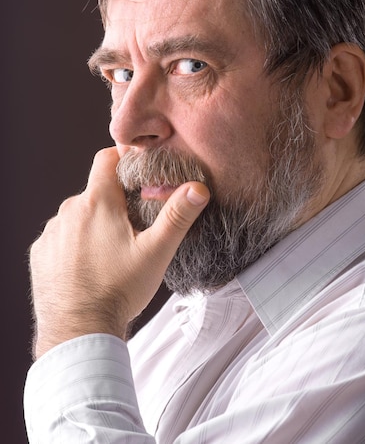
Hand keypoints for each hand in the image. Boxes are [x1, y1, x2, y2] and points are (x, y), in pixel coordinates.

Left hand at [29, 147, 208, 358]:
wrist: (79, 332)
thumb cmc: (119, 290)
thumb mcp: (157, 251)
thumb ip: (178, 215)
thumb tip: (198, 188)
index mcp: (97, 202)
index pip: (106, 158)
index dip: (124, 161)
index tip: (137, 177)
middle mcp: (68, 211)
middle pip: (95, 191)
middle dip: (114, 202)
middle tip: (133, 228)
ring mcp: (51, 233)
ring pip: (78, 214)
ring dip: (93, 224)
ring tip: (111, 253)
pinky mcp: (40, 254)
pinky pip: (61, 237)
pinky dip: (75, 244)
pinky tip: (89, 266)